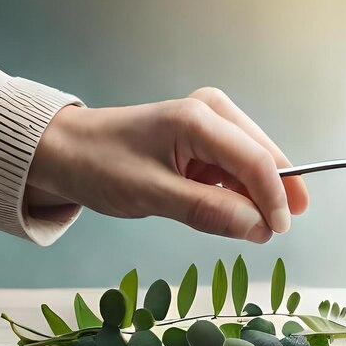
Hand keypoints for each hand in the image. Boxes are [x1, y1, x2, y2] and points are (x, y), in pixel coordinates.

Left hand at [26, 87, 308, 242]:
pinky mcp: (206, 138)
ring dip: (255, 195)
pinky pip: (236, 168)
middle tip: (272, 233)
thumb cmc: (100, 165)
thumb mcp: (152, 195)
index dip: (274, 197)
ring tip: (246, 226)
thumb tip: (259, 228)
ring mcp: (211, 122)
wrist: (66, 151)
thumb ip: (207, 211)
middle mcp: (212, 111)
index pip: (255, 160)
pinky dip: (238, 191)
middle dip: (272, 195)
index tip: (278, 232)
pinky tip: (229, 210)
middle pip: (262, 156)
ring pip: (254, 163)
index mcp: (198, 118)